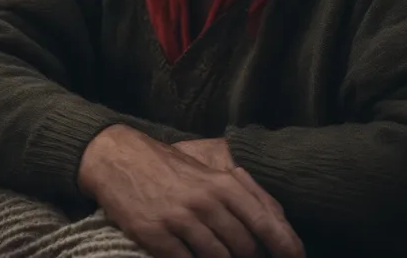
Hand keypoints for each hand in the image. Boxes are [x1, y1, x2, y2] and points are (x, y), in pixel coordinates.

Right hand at [79, 124, 303, 257]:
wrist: (121, 159)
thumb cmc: (170, 167)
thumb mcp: (209, 172)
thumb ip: (243, 192)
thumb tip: (277, 220)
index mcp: (222, 183)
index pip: (265, 221)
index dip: (286, 245)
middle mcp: (206, 201)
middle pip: (245, 246)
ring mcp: (181, 220)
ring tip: (223, 257)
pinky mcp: (157, 237)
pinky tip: (194, 257)